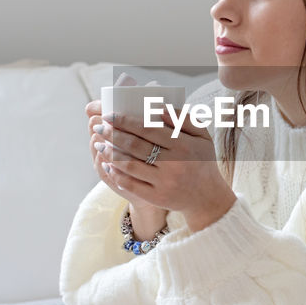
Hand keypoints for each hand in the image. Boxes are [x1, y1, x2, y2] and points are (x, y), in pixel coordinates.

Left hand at [86, 101, 235, 231]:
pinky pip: (130, 184)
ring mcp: (164, 182)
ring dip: (110, 153)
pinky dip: (115, 174)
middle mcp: (173, 163)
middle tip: (98, 126)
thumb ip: (184, 119)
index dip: (126, 121)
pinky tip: (106, 164)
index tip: (109, 114)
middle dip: (112, 134)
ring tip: (98, 144)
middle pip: (135, 146)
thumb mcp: (202, 136)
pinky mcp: (156, 197)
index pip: (148, 129)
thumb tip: (159, 107)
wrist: (207, 198)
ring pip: (129, 165)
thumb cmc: (202, 161)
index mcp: (183, 145)